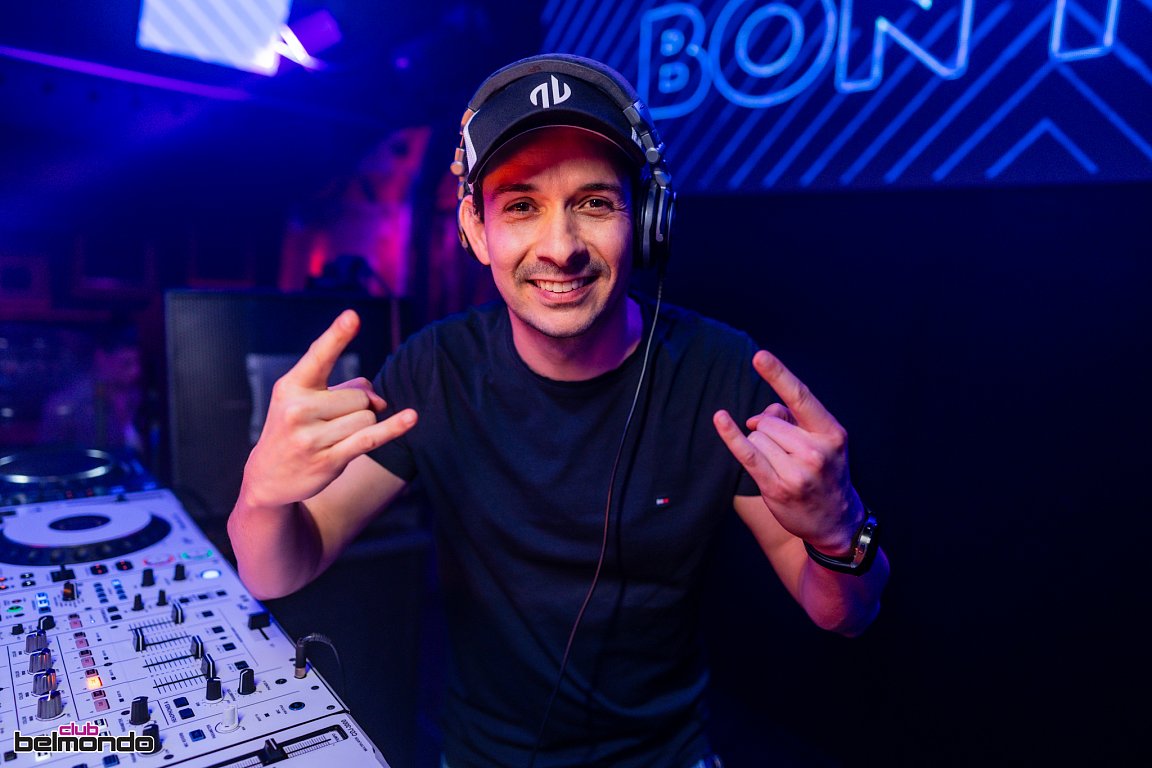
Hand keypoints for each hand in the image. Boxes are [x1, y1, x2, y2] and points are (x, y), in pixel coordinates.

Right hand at [240, 310, 416, 508]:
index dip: (338, 336)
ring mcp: (311, 437)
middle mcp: (298, 409)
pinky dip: (394, 428)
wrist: (268, 476)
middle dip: (358, 407)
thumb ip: (347, 389)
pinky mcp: (328, 460)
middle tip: (331, 423)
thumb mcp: (308, 400)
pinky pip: (370, 438)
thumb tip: (381, 401)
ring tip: (333, 437)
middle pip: (360, 395)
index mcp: (291, 386)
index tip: (353, 316)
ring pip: (367, 416)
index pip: (319, 356)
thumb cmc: (296, 427)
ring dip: (361, 425)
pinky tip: (412, 417)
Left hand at [714, 350, 861, 552]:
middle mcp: (816, 451)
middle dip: (768, 430)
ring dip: (760, 446)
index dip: (778, 374)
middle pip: (769, 421)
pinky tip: (720, 419)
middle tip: (786, 453)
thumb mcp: (822, 441)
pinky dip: (731, 435)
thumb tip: (756, 417)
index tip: (758, 356)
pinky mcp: (776, 487)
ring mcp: (797, 472)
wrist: (836, 521)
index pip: (801, 397)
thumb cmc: (825, 472)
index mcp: (831, 432)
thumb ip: (792, 420)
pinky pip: (747, 454)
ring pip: (757, 436)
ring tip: (782, 466)